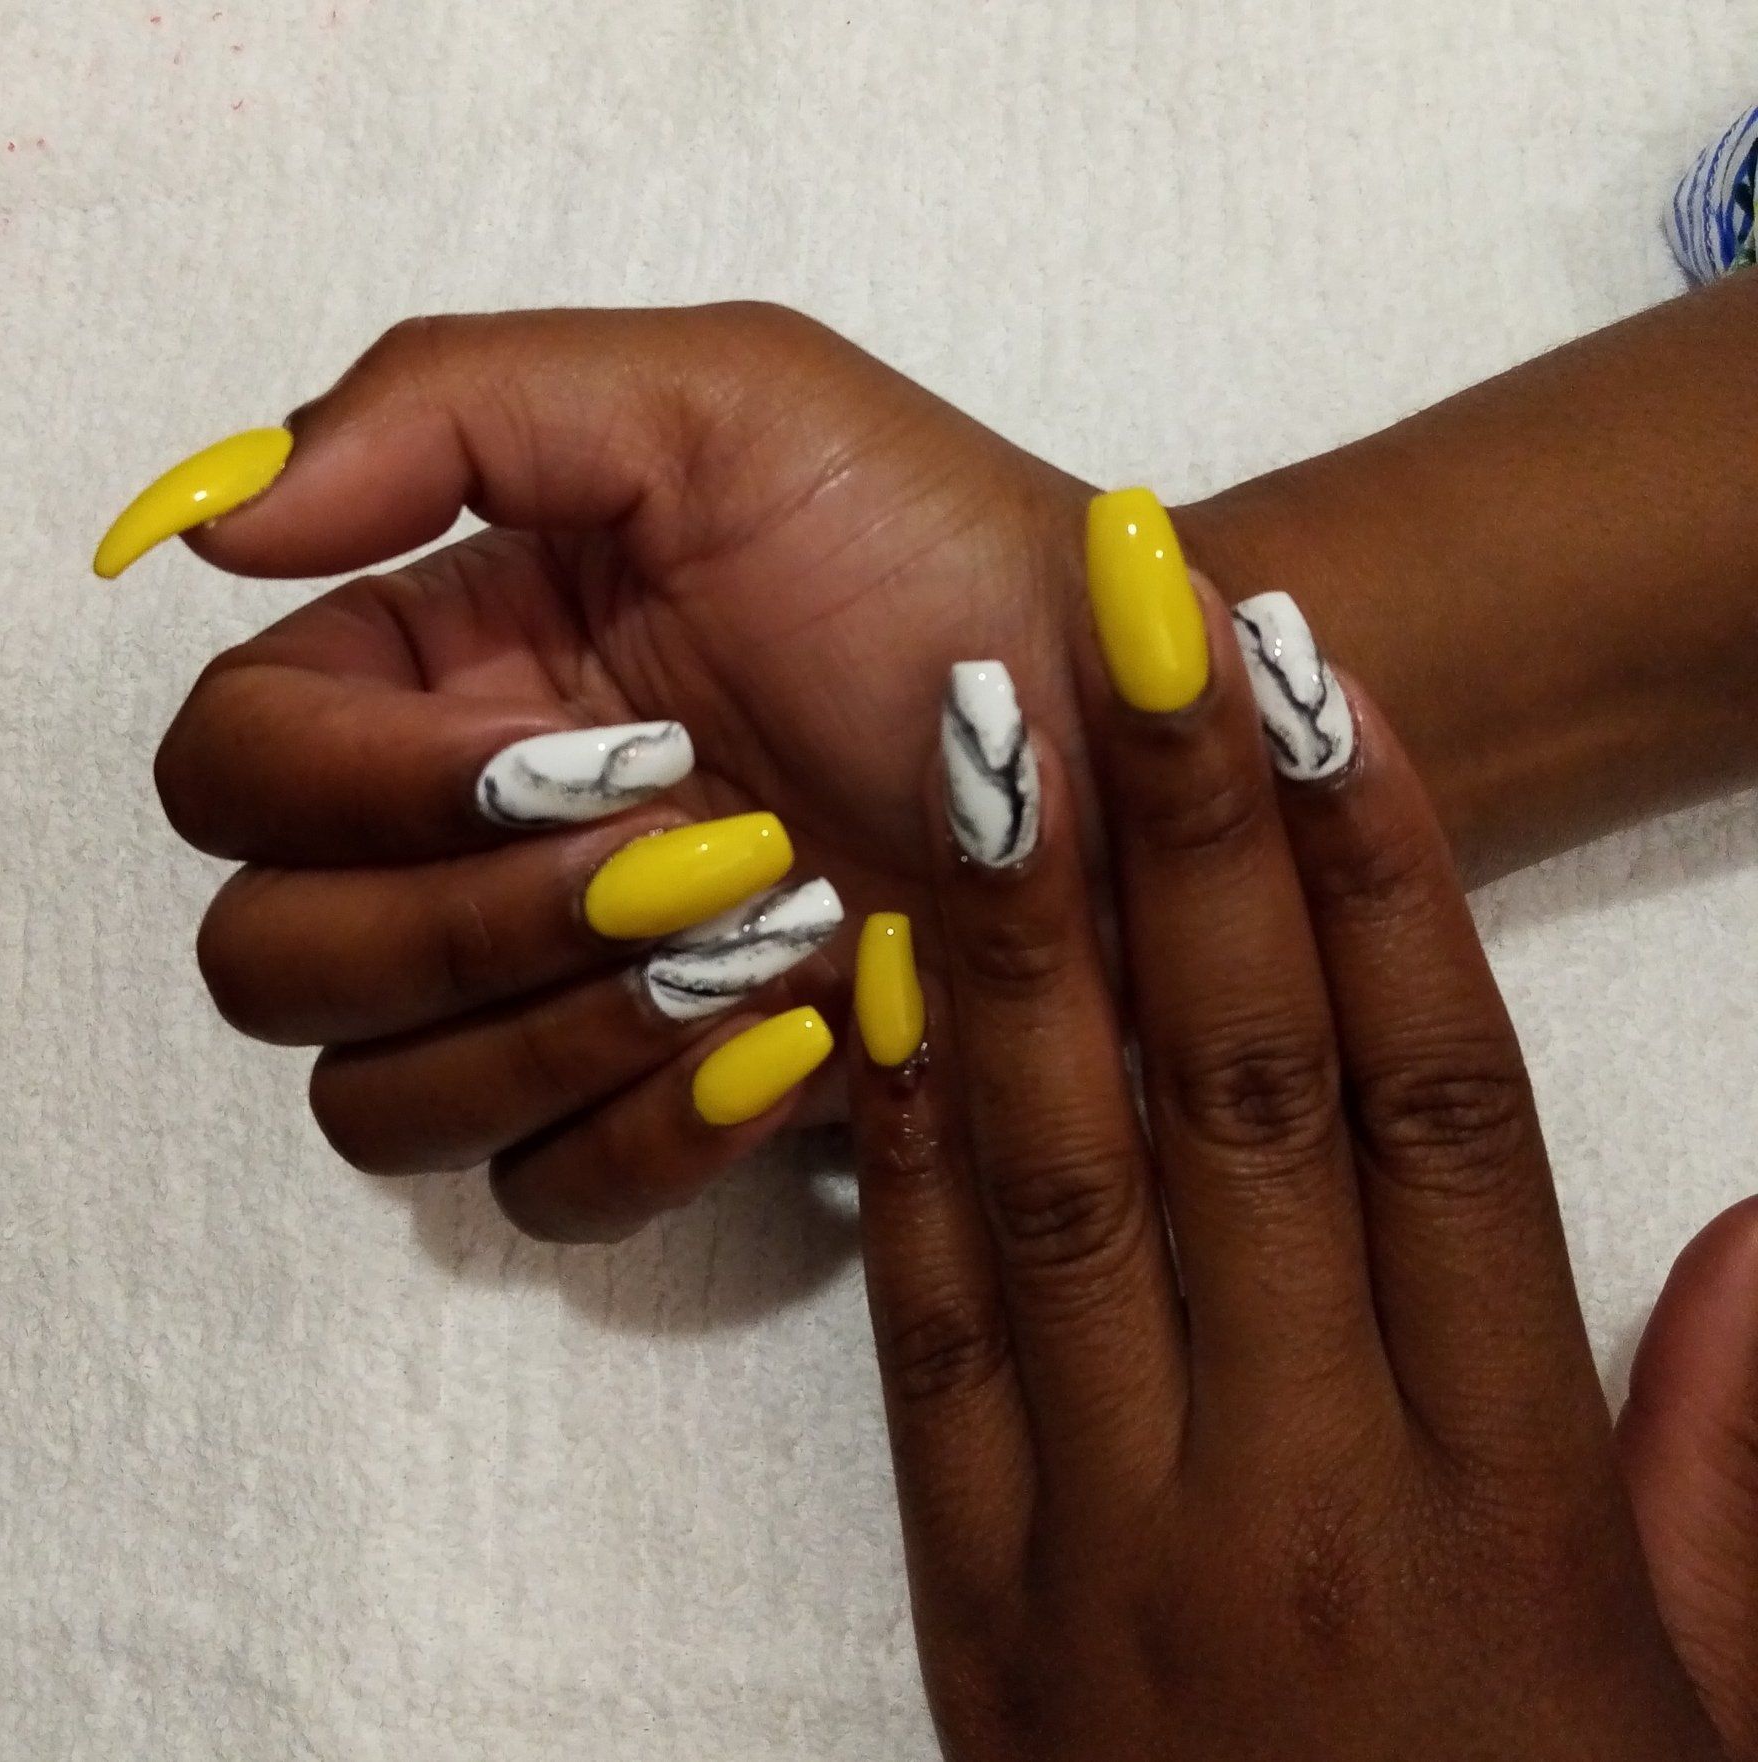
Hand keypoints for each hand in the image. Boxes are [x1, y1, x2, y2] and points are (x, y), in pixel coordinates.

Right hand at [148, 305, 1090, 1238]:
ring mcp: (556, 992)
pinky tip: (791, 1035)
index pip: (233, 767)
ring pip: (377, 1107)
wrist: (1134, 744)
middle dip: (466, 924)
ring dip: (556, 1030)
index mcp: (449, 668)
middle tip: (686, 852)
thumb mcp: (722, 407)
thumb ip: (444, 412)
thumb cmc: (952, 561)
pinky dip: (644, 1132)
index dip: (357, 788)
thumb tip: (198, 527)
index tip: (574, 752)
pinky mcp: (661, 1110)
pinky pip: (539, 1200)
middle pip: (271, 961)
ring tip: (765, 933)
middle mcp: (468, 840)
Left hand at [845, 541, 1734, 1755]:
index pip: (1437, 1115)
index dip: (1380, 878)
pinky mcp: (972, 1608)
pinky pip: (926, 1338)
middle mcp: (1302, 1489)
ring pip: (1060, 1178)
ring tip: (987, 724)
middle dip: (1194, 829)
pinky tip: (877, 976)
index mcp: (1504, 1509)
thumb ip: (1733, 1477)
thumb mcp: (1712, 1722)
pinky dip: (898, 1147)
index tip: (1328, 688)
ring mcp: (1110, 1545)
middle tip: (1139, 606)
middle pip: (1239, 1094)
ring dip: (1023, 932)